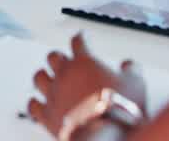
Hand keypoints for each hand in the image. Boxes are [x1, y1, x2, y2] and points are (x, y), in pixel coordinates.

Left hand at [28, 33, 146, 136]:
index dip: (80, 38)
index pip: (78, 42)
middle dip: (59, 57)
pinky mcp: (46, 114)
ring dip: (44, 76)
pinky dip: (35, 103)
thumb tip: (129, 64)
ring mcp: (53, 94)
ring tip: (48, 77)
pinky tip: (36, 103)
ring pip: (39, 77)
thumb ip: (131, 70)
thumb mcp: (136, 83)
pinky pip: (33, 105)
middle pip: (54, 57)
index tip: (82, 37)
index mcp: (83, 62)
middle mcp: (64, 74)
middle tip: (64, 59)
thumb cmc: (119, 108)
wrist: (105, 133)